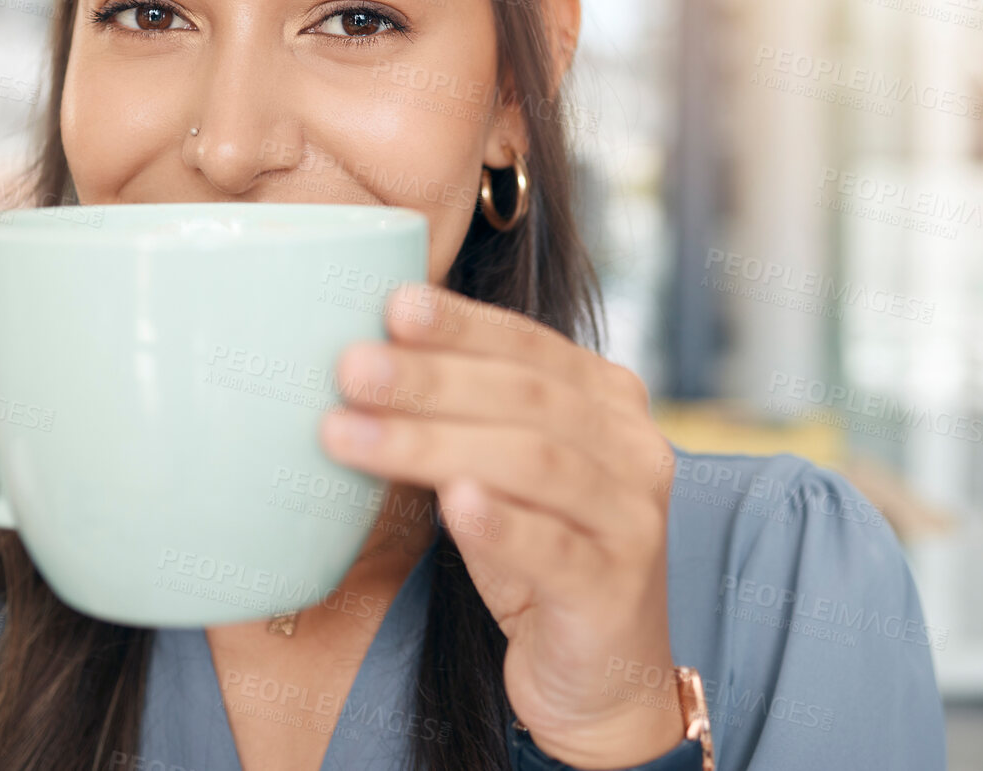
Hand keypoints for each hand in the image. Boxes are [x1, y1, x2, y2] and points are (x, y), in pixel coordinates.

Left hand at [320, 283, 683, 768]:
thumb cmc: (534, 553)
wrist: (600, 675)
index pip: (529, 345)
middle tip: (349, 368)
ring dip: (433, 443)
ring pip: (532, 463)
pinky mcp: (614, 591)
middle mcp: (634, 448)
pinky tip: (450, 502)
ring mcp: (632, 520)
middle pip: (526, 397)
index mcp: (607, 400)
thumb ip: (462, 415)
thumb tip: (361, 355)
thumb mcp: (501, 471)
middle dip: (430, 379)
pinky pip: (554, 549)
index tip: (390, 305)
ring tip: (349, 434)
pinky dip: (501, 523)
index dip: (461, 324)